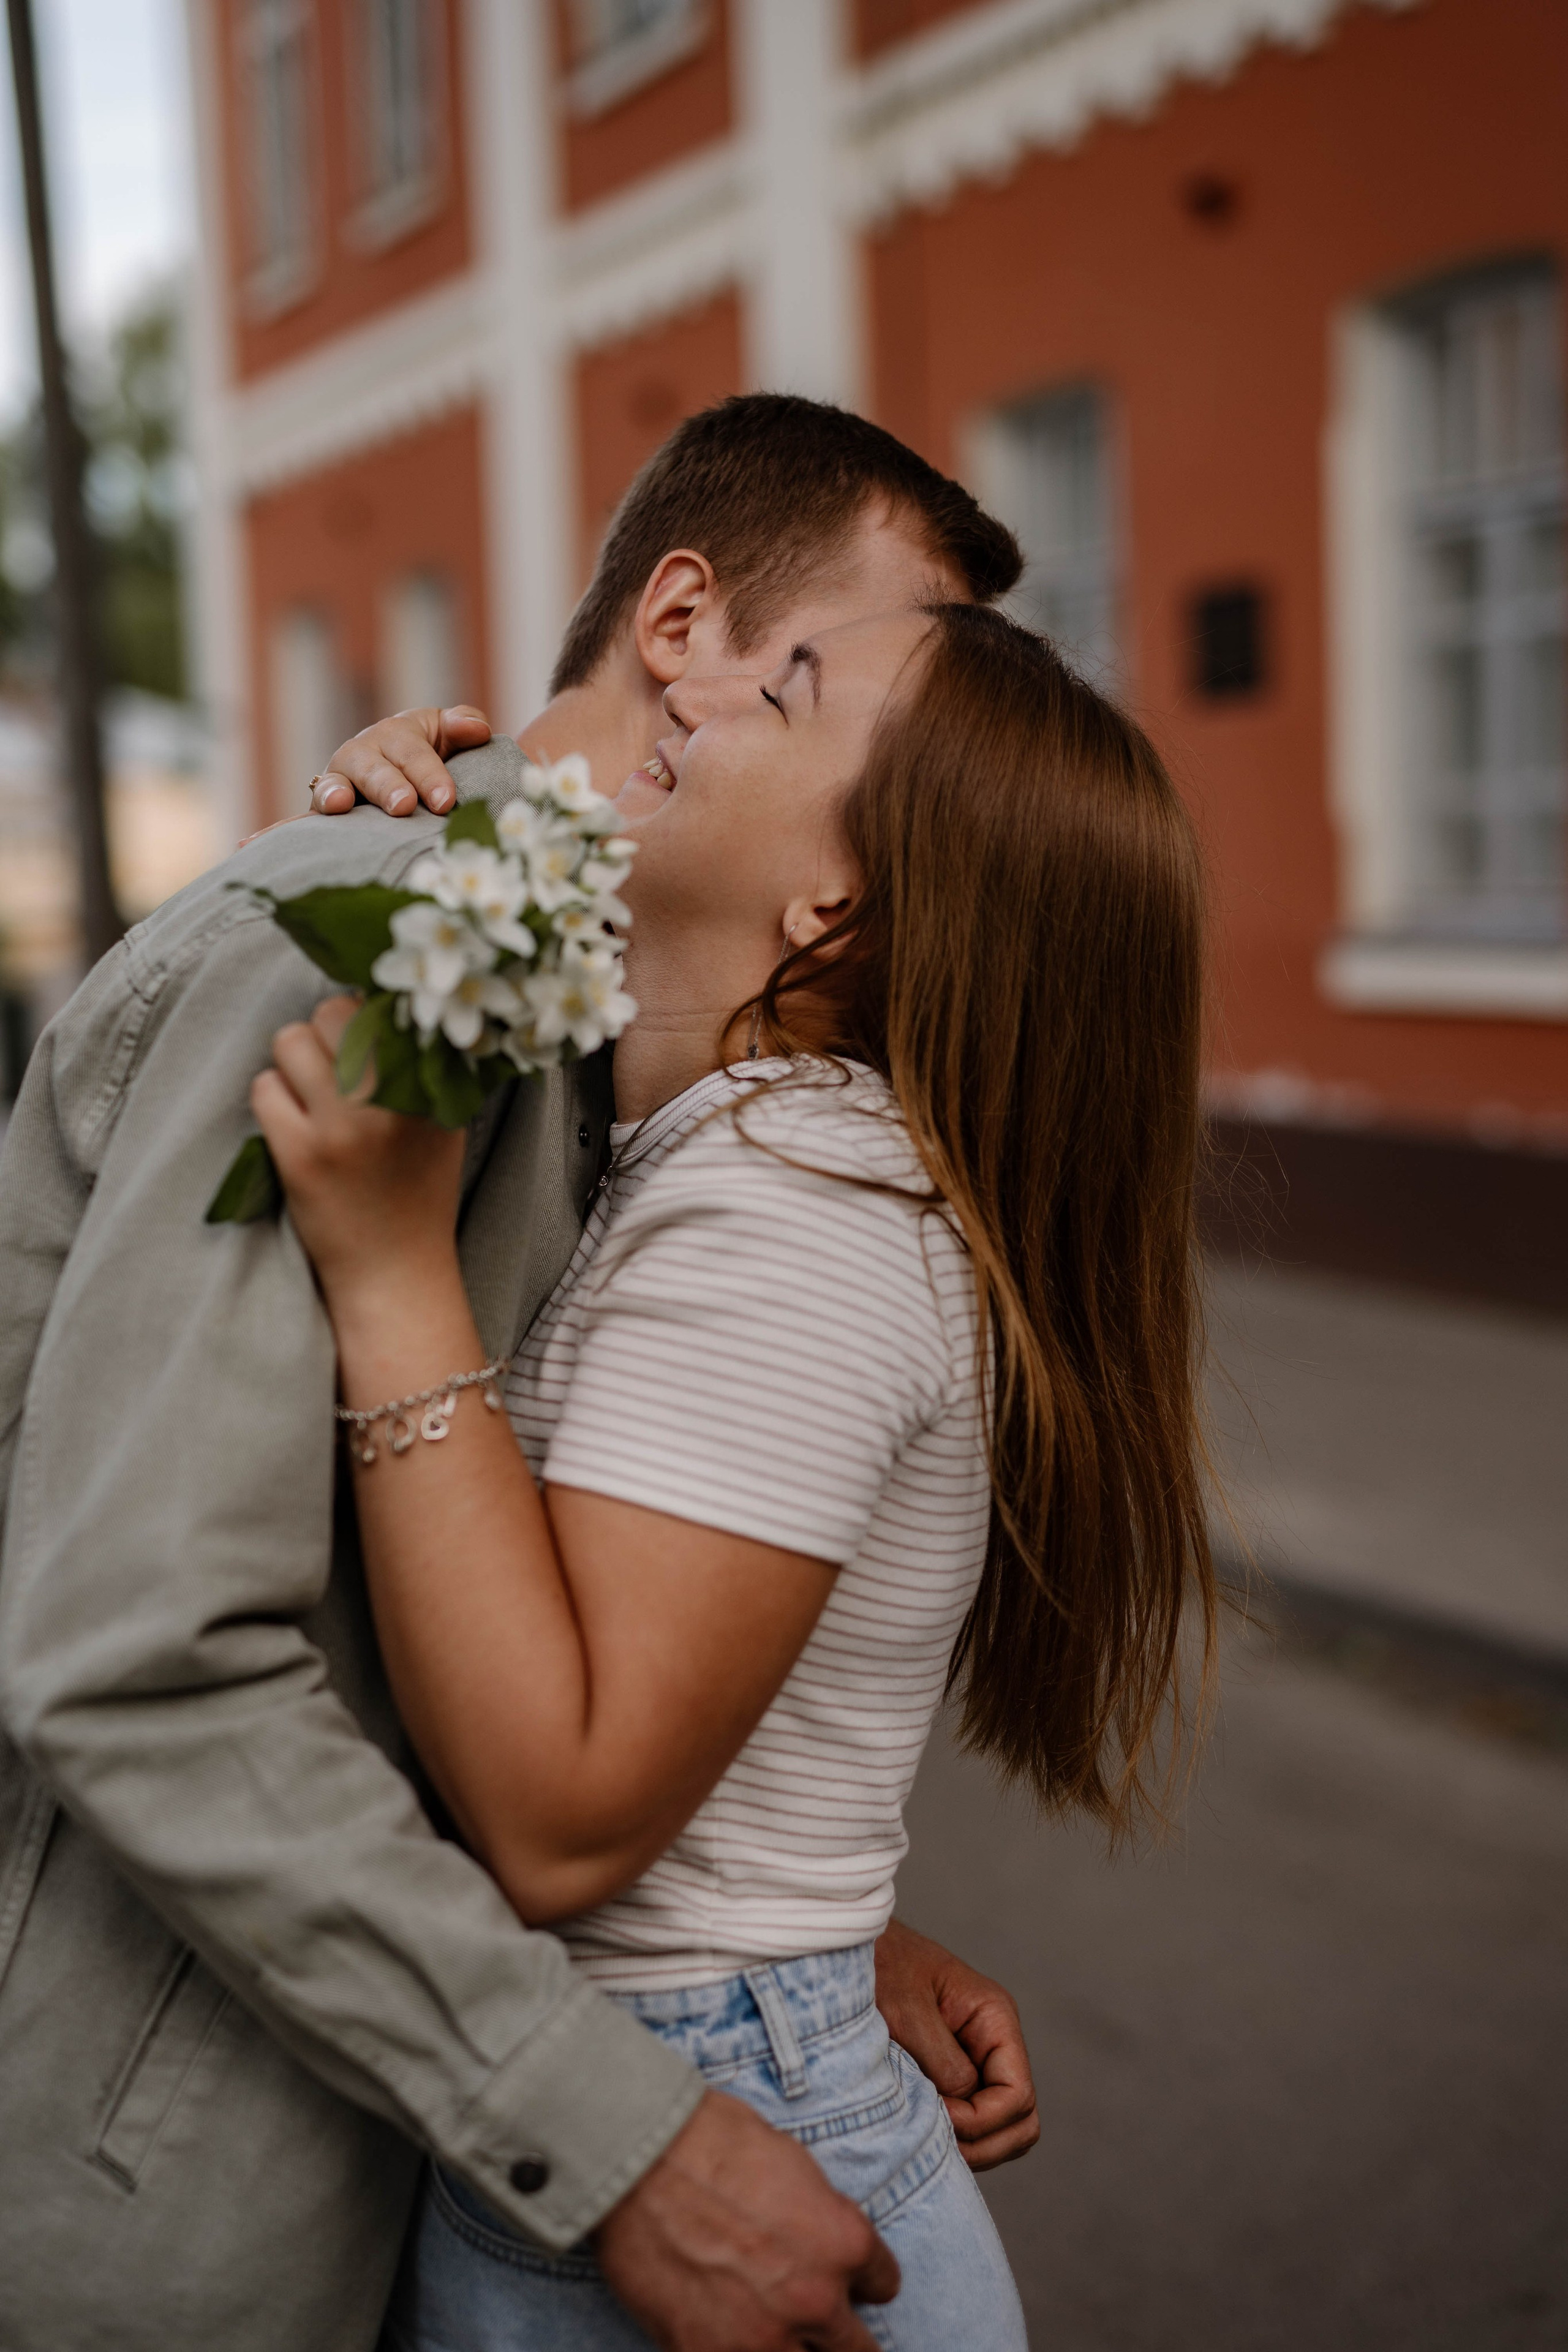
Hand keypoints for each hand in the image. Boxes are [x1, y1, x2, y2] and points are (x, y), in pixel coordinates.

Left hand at [251, 995, 465, 1298]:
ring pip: (289, 1041)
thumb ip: (420, 1066)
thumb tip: (378, 1003)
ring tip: (309, 1097)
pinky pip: (263, 1088)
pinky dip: (271, 1100)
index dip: (361, 1016)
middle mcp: (391, 1100)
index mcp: (431, 1087)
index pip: (383, 1007)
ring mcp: (344, 1128)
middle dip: (321, 1033)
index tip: (359, 1042)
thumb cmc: (416, 1192)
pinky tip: (292, 1125)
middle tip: (329, 1069)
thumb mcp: (441, 1123)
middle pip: (331, 1011)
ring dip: (291, 1063)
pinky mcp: (301, 1156)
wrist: (394, 1272)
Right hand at [310, 704, 493, 817]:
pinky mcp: (321, 807)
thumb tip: (478, 729)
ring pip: (335, 783)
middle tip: (404, 806)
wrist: (397, 780)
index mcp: (396, 734)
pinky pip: (310, 809)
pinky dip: (304, 815)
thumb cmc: (429, 758)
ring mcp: (339, 779)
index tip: (445, 801)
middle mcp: (363, 752)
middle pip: (373, 768)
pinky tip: (298, 824)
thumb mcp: (446, 736)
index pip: (413, 753)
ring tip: (343, 803)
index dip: (429, 776)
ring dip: (338, 792)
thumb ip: (462, 727)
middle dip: (389, 786)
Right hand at [596, 2090, 897, 2350]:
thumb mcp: (793, 2166)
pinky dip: (734, 2350)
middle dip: (839, 2335)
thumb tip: (817, 2238)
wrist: (644, 2160)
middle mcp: (817, 2299)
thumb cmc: (714, 2141)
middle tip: (817, 2322)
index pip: (882, 2284)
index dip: (863, 2281)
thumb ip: (819, 2217)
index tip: (849, 2282)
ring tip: (771, 2329)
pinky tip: (722, 2332)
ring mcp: (764, 2338)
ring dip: (794, 2349)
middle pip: (857, 2349)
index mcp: (845, 2244)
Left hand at [874, 1918, 1038, 2170]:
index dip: (981, 2121)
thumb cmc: (877, 1965)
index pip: (1017, 2096)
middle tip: (935, 2142)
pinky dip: (956, 2136)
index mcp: (994, 2018)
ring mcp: (976, 2059)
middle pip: (1020, 2120)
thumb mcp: (907, 2011)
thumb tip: (964, 2111)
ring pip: (1001, 2128)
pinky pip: (973, 2120)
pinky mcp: (951, 2072)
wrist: (847, 1947)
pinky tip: (921, 2128)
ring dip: (971, 2144)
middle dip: (984, 2143)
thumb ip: (942, 2062)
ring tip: (926, 2137)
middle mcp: (994, 2041)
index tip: (936, 2116)